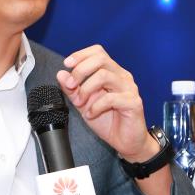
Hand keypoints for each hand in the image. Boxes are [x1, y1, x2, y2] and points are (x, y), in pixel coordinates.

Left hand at [56, 45, 156, 161]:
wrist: (125, 142)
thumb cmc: (107, 120)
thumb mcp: (83, 104)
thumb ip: (72, 89)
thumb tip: (61, 74)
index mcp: (112, 72)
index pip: (98, 52)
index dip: (81, 55)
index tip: (66, 64)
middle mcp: (122, 76)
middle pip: (101, 59)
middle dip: (80, 71)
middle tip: (71, 86)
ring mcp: (129, 88)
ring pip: (104, 76)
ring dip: (86, 89)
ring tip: (80, 104)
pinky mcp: (133, 102)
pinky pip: (111, 98)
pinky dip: (95, 106)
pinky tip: (91, 114)